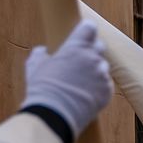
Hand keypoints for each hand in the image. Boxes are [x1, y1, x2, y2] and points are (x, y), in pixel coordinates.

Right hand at [23, 21, 111, 136]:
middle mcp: (93, 58)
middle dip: (91, 50)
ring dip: (95, 70)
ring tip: (80, 81)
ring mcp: (102, 75)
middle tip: (79, 60)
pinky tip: (86, 93)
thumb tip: (42, 51)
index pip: (89, 28)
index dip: (86, 30)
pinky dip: (98, 86)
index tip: (83, 33)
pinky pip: (106, 83)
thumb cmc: (43, 88)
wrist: (54, 114)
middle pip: (99, 46)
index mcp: (76, 47)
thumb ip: (40, 54)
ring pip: (103, 66)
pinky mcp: (107, 91)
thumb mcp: (34, 66)